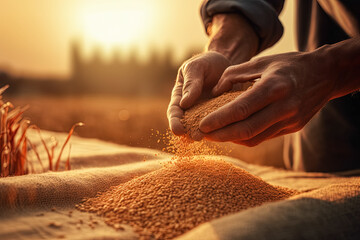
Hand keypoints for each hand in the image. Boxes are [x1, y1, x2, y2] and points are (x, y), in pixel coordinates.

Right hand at [167, 51, 230, 134]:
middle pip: (187, 125)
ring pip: (204, 128)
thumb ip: (191, 83)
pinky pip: (220, 125)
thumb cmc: (207, 63)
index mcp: (180, 97)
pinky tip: (227, 132)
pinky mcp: (221, 116)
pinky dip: (222, 130)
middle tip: (196, 137)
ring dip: (206, 134)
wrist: (227, 62)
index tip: (177, 131)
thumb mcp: (196, 67)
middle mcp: (192, 109)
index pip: (174, 112)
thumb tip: (184, 103)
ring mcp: (207, 114)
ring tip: (211, 137)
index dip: (175, 123)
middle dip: (190, 133)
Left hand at [199, 50, 337, 145]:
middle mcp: (284, 107)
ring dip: (232, 139)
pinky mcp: (293, 127)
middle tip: (202, 135)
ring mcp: (290, 120)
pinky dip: (246, 137)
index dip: (219, 120)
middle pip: (246, 129)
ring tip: (214, 135)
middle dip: (221, 135)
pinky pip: (264, 137)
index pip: (241, 109)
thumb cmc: (289, 64)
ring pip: (255, 137)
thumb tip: (214, 91)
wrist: (326, 74)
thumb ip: (234, 74)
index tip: (201, 125)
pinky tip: (233, 133)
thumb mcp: (261, 61)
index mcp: (274, 87)